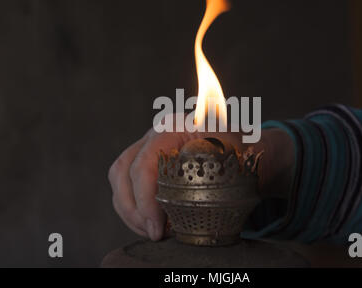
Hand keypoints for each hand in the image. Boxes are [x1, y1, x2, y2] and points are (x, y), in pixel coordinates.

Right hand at [108, 121, 294, 240]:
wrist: (241, 147)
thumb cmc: (238, 149)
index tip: (156, 225)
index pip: (145, 163)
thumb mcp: (234, 152)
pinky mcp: (147, 162)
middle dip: (133, 208)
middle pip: (123, 170)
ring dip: (130, 210)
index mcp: (174, 128)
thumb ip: (220, 161)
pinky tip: (150, 224)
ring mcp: (148, 147)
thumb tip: (205, 177)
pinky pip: (126, 185)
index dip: (145, 198)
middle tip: (153, 233)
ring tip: (152, 232)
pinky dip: (133, 208)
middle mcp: (155, 135)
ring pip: (120, 179)